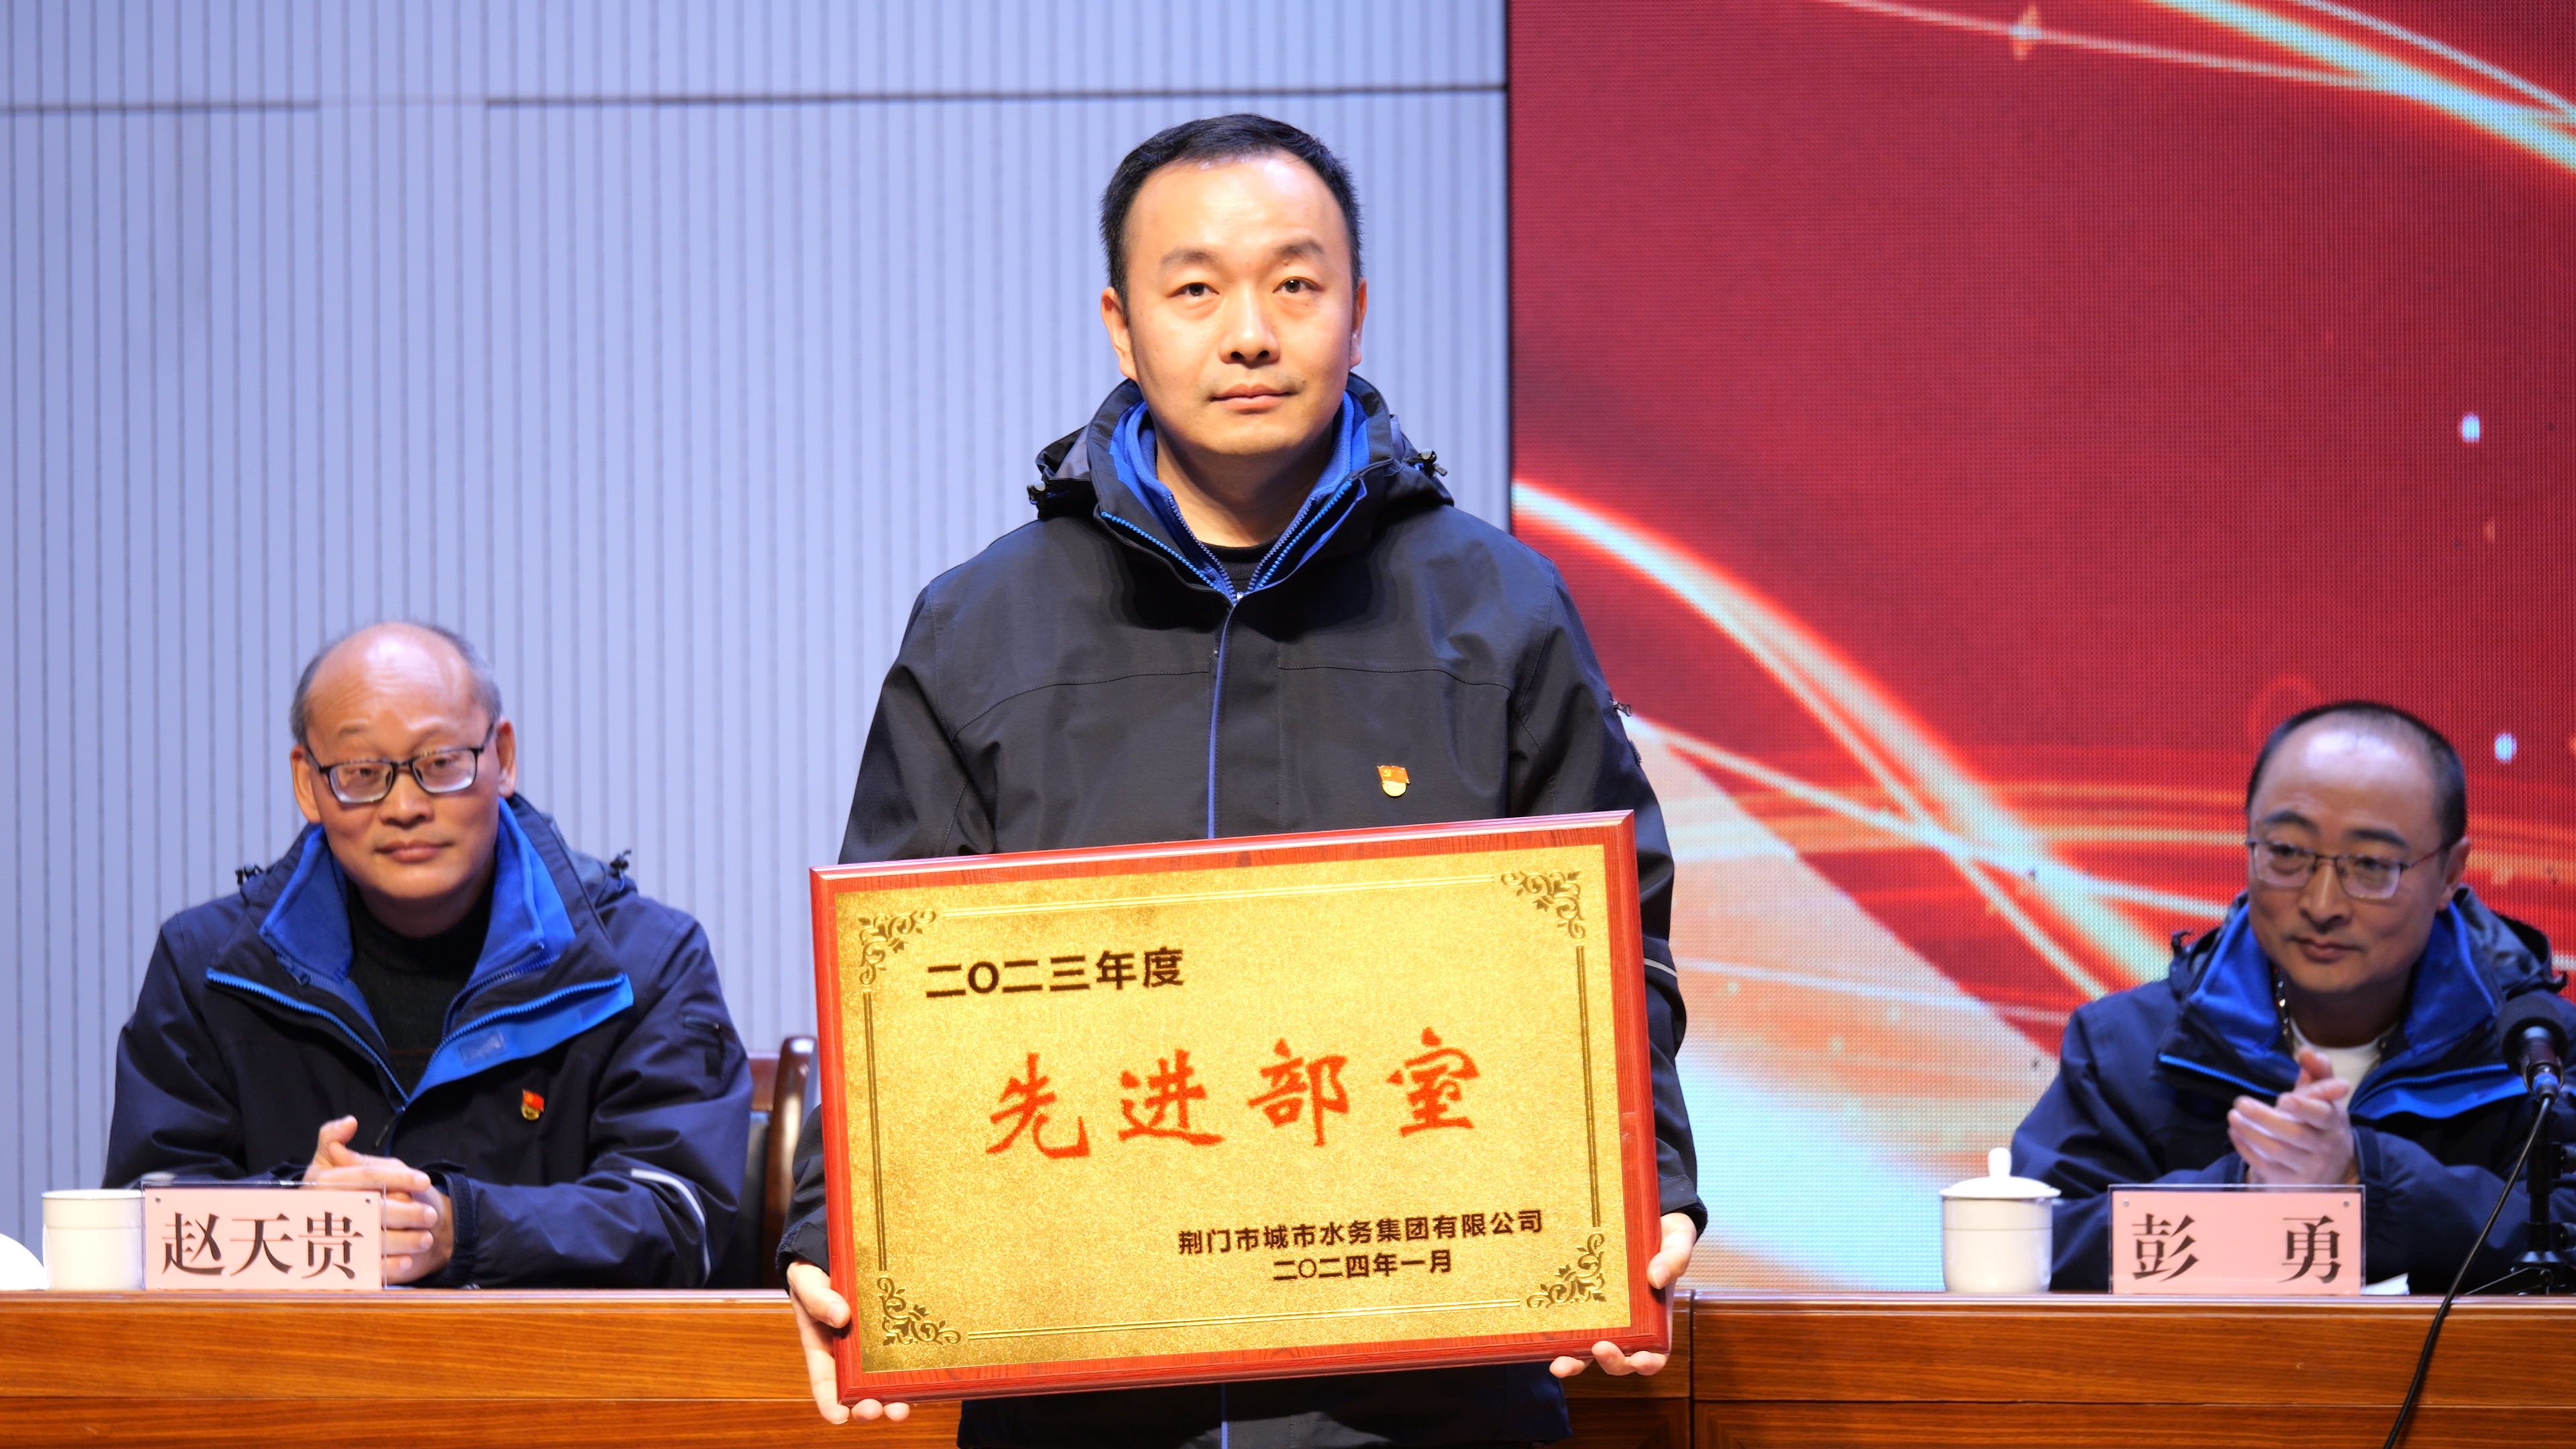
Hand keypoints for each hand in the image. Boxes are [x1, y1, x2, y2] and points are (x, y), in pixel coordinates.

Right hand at [305, 1115, 452, 1282]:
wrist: (367, 1222)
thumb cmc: (363, 1188)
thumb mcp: (350, 1162)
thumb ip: (337, 1139)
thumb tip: (348, 1123)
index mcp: (324, 1184)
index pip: (364, 1177)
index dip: (396, 1177)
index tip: (424, 1181)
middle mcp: (325, 1212)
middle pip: (368, 1211)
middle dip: (403, 1214)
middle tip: (430, 1216)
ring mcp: (333, 1242)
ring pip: (368, 1241)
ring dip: (400, 1242)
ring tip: (425, 1239)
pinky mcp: (344, 1267)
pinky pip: (365, 1270)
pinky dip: (388, 1267)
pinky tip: (408, 1263)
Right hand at [787, 1261, 911, 1424]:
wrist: (838, 1254)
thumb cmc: (815, 1272)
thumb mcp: (806, 1281)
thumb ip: (816, 1297)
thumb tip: (840, 1316)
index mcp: (822, 1347)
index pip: (824, 1382)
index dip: (829, 1404)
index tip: (838, 1417)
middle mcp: (849, 1354)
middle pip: (857, 1390)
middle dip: (866, 1406)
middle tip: (876, 1409)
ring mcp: (875, 1347)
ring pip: (885, 1381)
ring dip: (893, 1399)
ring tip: (902, 1408)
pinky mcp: (898, 1334)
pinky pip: (907, 1357)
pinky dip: (915, 1372)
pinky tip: (926, 1382)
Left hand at [1548, 1211, 1696, 1379]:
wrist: (1638, 1218)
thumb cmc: (1664, 1235)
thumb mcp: (1677, 1239)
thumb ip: (1675, 1256)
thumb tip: (1657, 1277)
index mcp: (1655, 1317)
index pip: (1655, 1352)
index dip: (1648, 1362)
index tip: (1640, 1361)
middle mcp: (1628, 1325)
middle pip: (1620, 1359)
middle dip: (1610, 1362)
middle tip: (1601, 1349)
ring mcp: (1601, 1317)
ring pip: (1588, 1351)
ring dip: (1575, 1362)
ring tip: (1560, 1365)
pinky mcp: (1578, 1303)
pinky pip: (1567, 1326)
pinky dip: (1556, 1339)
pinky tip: (1541, 1339)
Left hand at [2230, 1048, 2358, 1185]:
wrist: (2331, 1168)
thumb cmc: (2321, 1123)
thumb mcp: (2324, 1099)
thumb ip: (2318, 1073)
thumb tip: (2307, 1051)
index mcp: (2333, 1123)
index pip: (2323, 1115)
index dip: (2304, 1107)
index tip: (2283, 1099)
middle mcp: (2325, 1147)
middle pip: (2295, 1134)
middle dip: (2265, 1118)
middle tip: (2240, 1103)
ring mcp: (2309, 1168)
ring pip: (2277, 1152)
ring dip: (2251, 1133)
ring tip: (2233, 1116)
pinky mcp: (2291, 1183)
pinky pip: (2266, 1168)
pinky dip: (2247, 1150)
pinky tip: (2235, 1133)